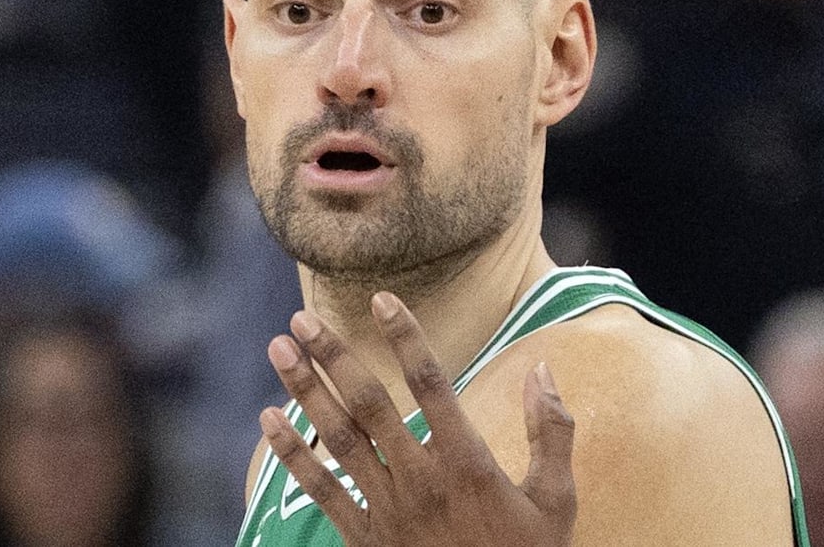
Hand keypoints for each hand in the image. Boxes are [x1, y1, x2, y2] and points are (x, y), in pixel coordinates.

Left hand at [260, 291, 576, 545]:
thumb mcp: (556, 500)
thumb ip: (552, 431)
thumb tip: (545, 369)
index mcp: (469, 463)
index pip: (433, 385)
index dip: (406, 338)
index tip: (382, 300)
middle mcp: (422, 481)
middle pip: (370, 405)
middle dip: (334, 358)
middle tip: (303, 320)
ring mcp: (389, 511)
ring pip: (339, 440)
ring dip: (306, 391)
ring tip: (279, 350)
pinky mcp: (367, 540)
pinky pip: (320, 492)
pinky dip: (291, 455)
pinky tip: (268, 420)